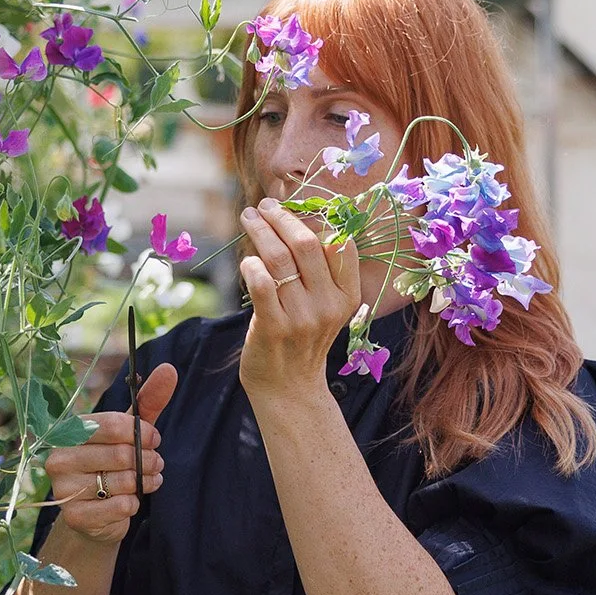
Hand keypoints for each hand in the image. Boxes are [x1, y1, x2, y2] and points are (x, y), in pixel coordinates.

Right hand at [46, 363, 176, 545]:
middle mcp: (59, 457)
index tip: (155, 439)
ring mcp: (63, 488)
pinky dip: (133, 504)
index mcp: (69, 431)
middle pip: (120, 454)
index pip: (111, 424)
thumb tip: (170, 369)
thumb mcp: (130, 432)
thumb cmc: (112, 464)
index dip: (142, 432)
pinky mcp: (73, 516)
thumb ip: (148, 402)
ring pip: (122, 481)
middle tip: (155, 464)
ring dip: (145, 482)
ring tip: (147, 480)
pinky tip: (129, 501)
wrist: (94, 515)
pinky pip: (120, 506)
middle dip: (148, 460)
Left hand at [238, 198, 360, 409]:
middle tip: (263, 207)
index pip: (339, 244)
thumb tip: (294, 219)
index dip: (315, 218)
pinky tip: (246, 260)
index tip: (291, 206)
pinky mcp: (274, 328)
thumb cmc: (302, 338)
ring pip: (279, 259)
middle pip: (306, 244)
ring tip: (248, 218)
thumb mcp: (324, 306)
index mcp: (348, 295)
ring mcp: (303, 318)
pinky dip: (251, 265)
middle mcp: (329, 305)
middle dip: (281, 218)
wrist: (289, 388)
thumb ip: (318, 271)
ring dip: (260, 232)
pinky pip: (261, 284)